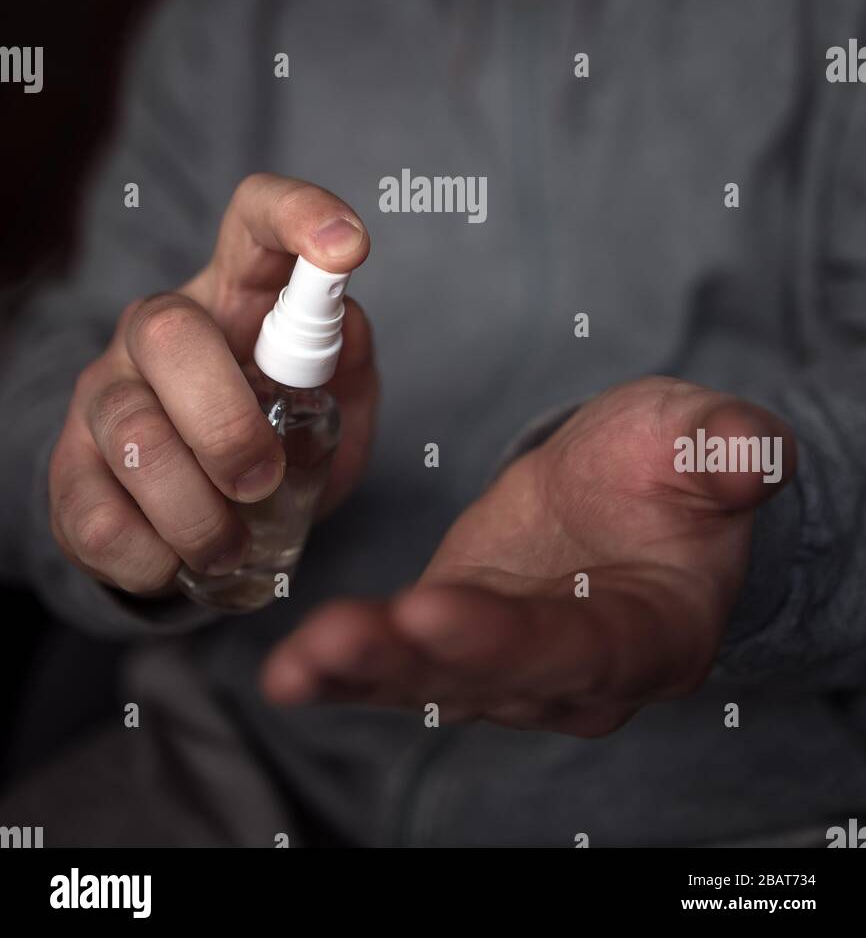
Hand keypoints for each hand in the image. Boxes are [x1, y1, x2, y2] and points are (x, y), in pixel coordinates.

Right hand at [50, 174, 374, 594]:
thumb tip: (345, 324)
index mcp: (236, 293)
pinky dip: (151, 556)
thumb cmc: (278, 438)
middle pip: (170, 335)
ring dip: (195, 512)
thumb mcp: (334, 401)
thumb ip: (346, 364)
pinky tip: (176, 561)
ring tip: (230, 546)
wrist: (199, 521)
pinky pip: (99, 516)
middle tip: (263, 480)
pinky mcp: (67, 468)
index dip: (298, 214)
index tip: (347, 246)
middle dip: (226, 422)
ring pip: (134, 435)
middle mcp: (158, 327)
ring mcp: (104, 392)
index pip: (254, 218)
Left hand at [261, 377, 794, 735]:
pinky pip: (397, 665)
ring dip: (362, 672)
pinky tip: (289, 669)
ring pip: (431, 681)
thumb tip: (750, 454)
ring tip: (296, 664)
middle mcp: (574, 674)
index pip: (574, 646)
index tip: (434, 611)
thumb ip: (728, 452)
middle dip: (411, 660)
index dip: (506, 636)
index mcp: (647, 632)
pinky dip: (343, 668)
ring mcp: (508, 666)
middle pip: (488, 676)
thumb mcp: (703, 441)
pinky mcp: (452, 640)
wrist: (630, 489)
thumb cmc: (670, 468)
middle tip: (337, 639)